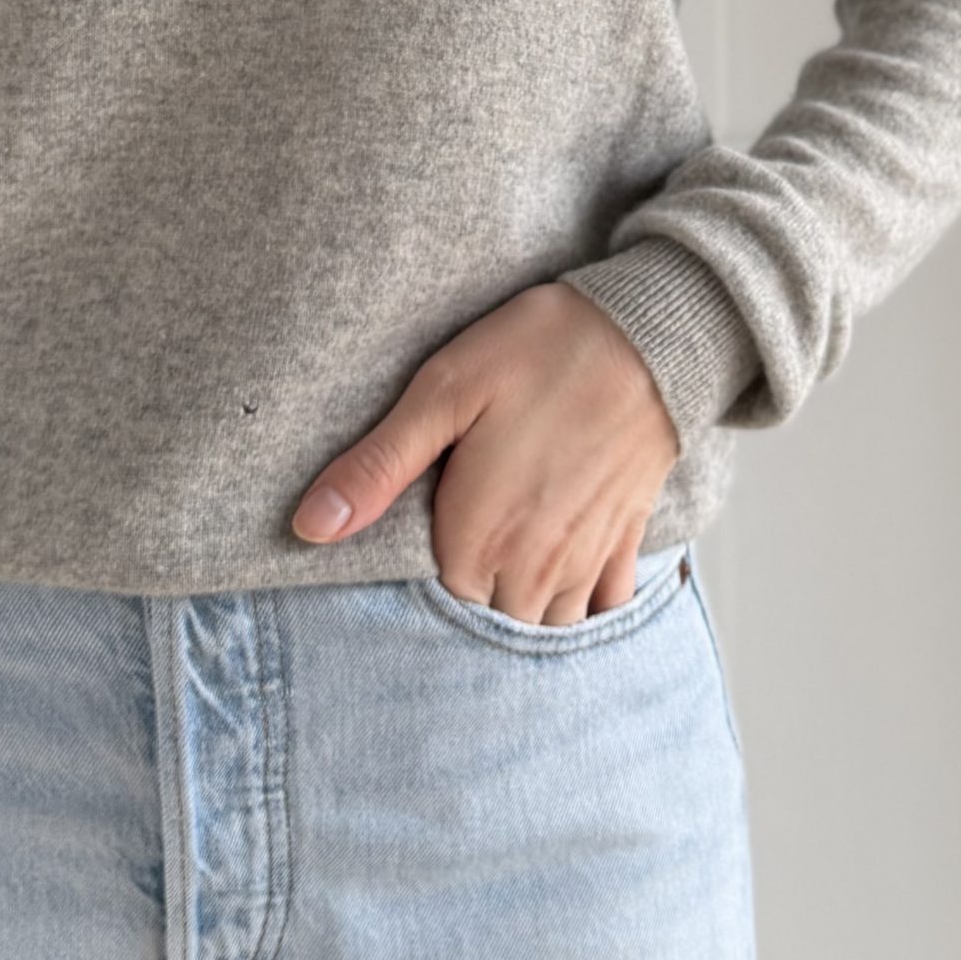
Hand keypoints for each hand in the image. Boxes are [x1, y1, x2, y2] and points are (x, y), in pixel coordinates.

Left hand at [291, 280, 680, 626]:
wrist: (652, 331)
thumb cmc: (539, 352)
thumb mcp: (442, 394)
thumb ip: (377, 468)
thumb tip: (308, 526)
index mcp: (481, 539)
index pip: (434, 609)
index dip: (416, 588)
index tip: (409, 553)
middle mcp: (537, 566)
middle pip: (489, 627)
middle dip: (469, 607)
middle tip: (452, 557)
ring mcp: (587, 558)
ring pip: (547, 627)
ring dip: (521, 612)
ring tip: (499, 570)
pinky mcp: (626, 538)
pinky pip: (604, 607)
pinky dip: (583, 607)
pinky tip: (562, 579)